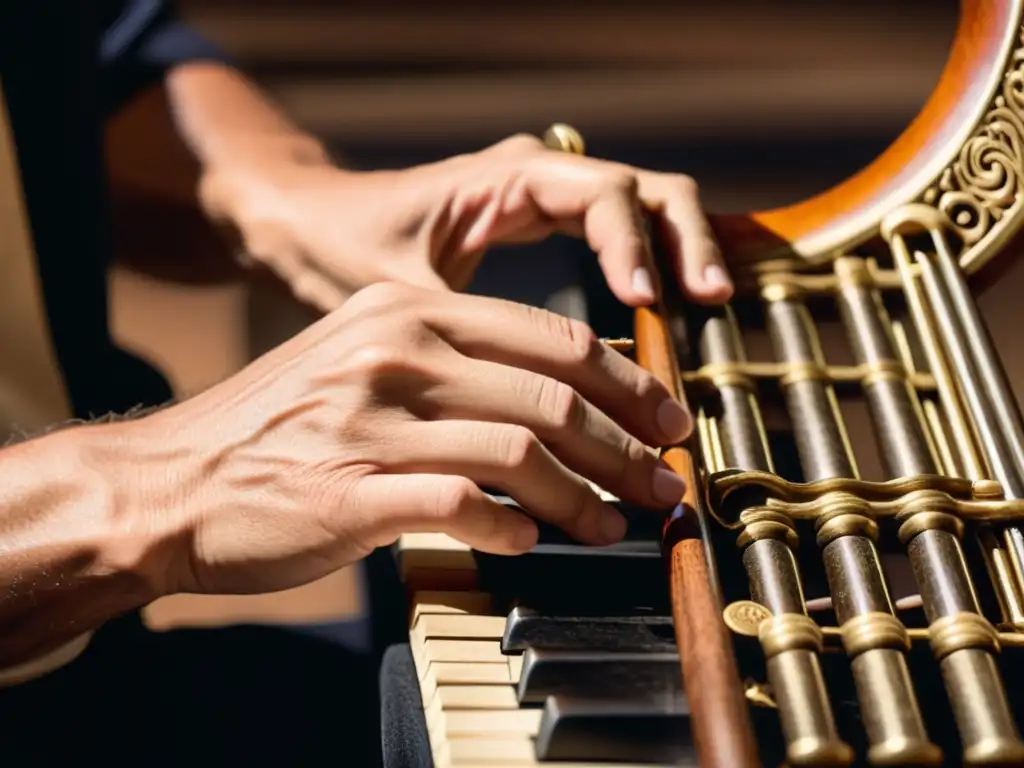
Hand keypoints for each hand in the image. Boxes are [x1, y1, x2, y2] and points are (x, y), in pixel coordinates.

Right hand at [130, 283, 690, 596]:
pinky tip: (530, 544)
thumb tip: (558, 400)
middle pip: (551, 398)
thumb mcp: (362, 358)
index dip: (627, 382)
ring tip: (615, 525)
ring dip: (587, 497)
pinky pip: (462, 508)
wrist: (173, 480)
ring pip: (521, 455)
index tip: (666, 419)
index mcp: (407, 311)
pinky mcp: (350, 491)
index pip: (551, 340)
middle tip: (665, 482)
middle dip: (627, 446)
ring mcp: (372, 421)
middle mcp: (395, 353)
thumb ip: (455, 364)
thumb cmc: (280, 425)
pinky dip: (513, 530)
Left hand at [204, 134, 732, 311]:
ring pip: (646, 209)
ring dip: (682, 255)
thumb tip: (516, 418)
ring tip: (709, 311)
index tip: (650, 301)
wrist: (306, 221)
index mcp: (508, 177)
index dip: (636, 247)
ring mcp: (550, 197)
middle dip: (687, 244)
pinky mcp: (549, 226)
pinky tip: (671, 316)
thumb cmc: (340, 246)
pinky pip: (623, 236)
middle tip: (711, 302)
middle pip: (647, 191)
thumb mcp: (395, 293)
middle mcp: (541, 177)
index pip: (603, 195)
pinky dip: (655, 267)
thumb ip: (459, 339)